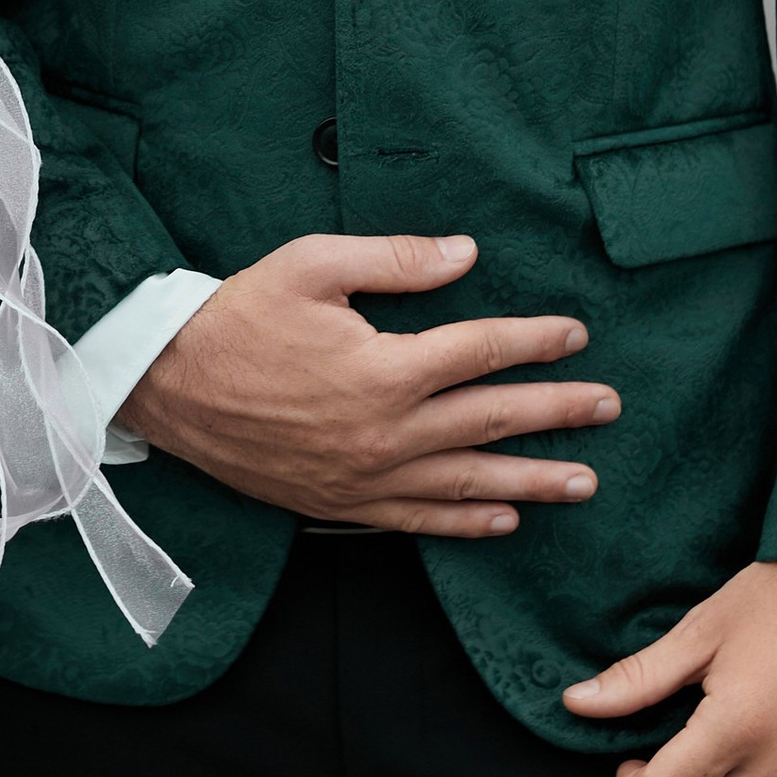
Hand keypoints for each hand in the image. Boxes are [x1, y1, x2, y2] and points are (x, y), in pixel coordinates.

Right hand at [119, 232, 619, 532]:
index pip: (482, 351)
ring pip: (468, 481)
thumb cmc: (237, 316)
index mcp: (385, 367)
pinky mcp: (342, 501)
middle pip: (491, 420)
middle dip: (558, 413)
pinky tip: (504, 520)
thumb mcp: (312, 264)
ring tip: (584, 481)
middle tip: (608, 408)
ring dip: (533, 481)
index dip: (534, 341)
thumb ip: (396, 260)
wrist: (167, 385)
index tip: (575, 334)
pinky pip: (419, 519)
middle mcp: (386, 431)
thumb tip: (466, 254)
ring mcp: (366, 475)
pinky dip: (466, 522)